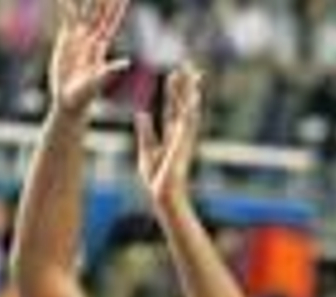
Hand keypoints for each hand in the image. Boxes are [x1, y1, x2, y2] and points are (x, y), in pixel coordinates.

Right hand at [48, 0, 131, 115]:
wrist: (69, 102)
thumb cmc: (84, 96)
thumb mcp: (96, 83)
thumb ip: (109, 72)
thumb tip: (126, 64)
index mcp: (101, 45)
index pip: (111, 19)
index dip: (117, 6)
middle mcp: (92, 37)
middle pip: (99, 10)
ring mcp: (79, 38)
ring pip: (83, 11)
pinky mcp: (66, 41)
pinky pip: (66, 18)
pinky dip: (65, 6)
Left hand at [134, 63, 202, 215]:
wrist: (163, 193)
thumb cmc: (156, 176)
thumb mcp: (147, 149)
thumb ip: (145, 130)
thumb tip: (141, 113)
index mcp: (170, 133)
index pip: (172, 106)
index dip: (173, 90)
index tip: (173, 73)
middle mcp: (180, 131)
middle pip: (183, 102)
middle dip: (185, 84)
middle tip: (187, 64)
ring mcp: (185, 136)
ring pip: (189, 107)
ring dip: (191, 91)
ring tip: (193, 72)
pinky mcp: (184, 142)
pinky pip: (189, 121)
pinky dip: (191, 108)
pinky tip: (194, 94)